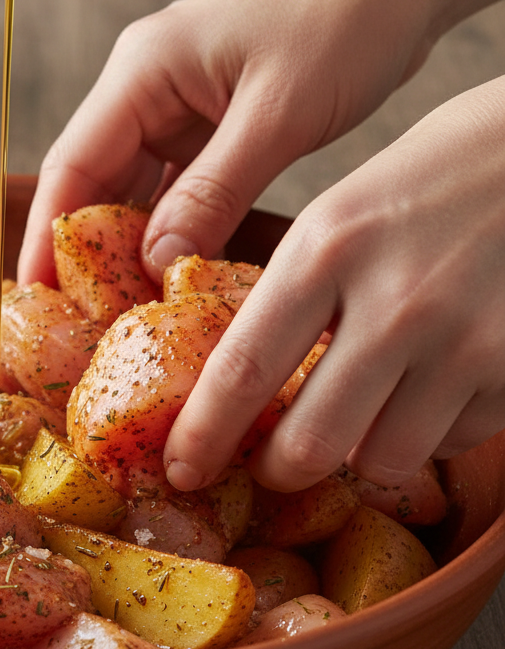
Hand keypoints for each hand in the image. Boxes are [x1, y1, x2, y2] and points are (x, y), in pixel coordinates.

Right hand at [17, 0, 504, 286]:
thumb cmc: (344, 21)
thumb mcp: (277, 115)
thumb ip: (214, 192)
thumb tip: (157, 263)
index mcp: (142, 72)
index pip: (72, 165)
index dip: (47, 236)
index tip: (36, 296)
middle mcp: (146, 92)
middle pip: (93, 186)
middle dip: (87, 254)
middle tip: (85, 323)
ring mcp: (177, 112)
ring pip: (134, 195)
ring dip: (131, 250)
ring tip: (125, 314)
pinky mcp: (209, 131)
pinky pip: (176, 194)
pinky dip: (173, 235)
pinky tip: (174, 278)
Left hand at [164, 76, 504, 492]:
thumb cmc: (439, 177)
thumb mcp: (342, 214)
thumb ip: (294, 297)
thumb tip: (242, 382)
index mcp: (327, 251)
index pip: (241, 370)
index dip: (203, 436)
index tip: (183, 470)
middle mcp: (394, 303)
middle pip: (309, 443)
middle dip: (279, 471)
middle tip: (272, 468)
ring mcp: (466, 341)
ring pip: (383, 458)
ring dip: (363, 452)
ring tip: (368, 410)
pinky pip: (453, 441)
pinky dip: (433, 431)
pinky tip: (437, 384)